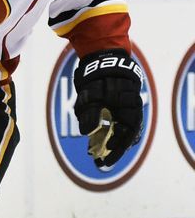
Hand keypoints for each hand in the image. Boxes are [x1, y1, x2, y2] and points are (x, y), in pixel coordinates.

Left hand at [73, 49, 142, 166]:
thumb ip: (90, 113)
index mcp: (128, 107)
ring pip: (116, 128)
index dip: (117, 149)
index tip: (106, 160)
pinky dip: (103, 130)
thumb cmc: (98, 75)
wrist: (102, 55)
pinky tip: (95, 137)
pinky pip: (111, 121)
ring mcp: (123, 105)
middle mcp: (129, 108)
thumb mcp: (91, 94)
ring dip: (106, 140)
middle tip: (99, 162)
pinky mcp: (114, 103)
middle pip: (124, 134)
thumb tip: (87, 133)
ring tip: (94, 152)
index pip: (127, 134)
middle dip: (111, 149)